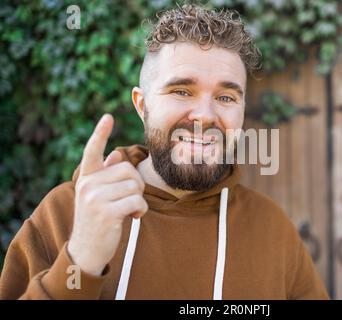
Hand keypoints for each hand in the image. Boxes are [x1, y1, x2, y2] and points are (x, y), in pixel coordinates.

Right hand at [68, 114, 147, 275]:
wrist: (87, 251)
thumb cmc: (97, 219)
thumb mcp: (97, 195)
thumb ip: (105, 174)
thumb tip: (117, 153)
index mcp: (86, 178)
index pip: (93, 151)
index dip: (101, 133)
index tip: (108, 117)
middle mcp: (88, 185)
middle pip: (129, 171)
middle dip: (136, 185)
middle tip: (128, 200)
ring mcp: (95, 198)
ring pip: (135, 186)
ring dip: (139, 200)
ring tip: (127, 210)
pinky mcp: (106, 212)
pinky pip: (138, 201)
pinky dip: (141, 210)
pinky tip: (132, 217)